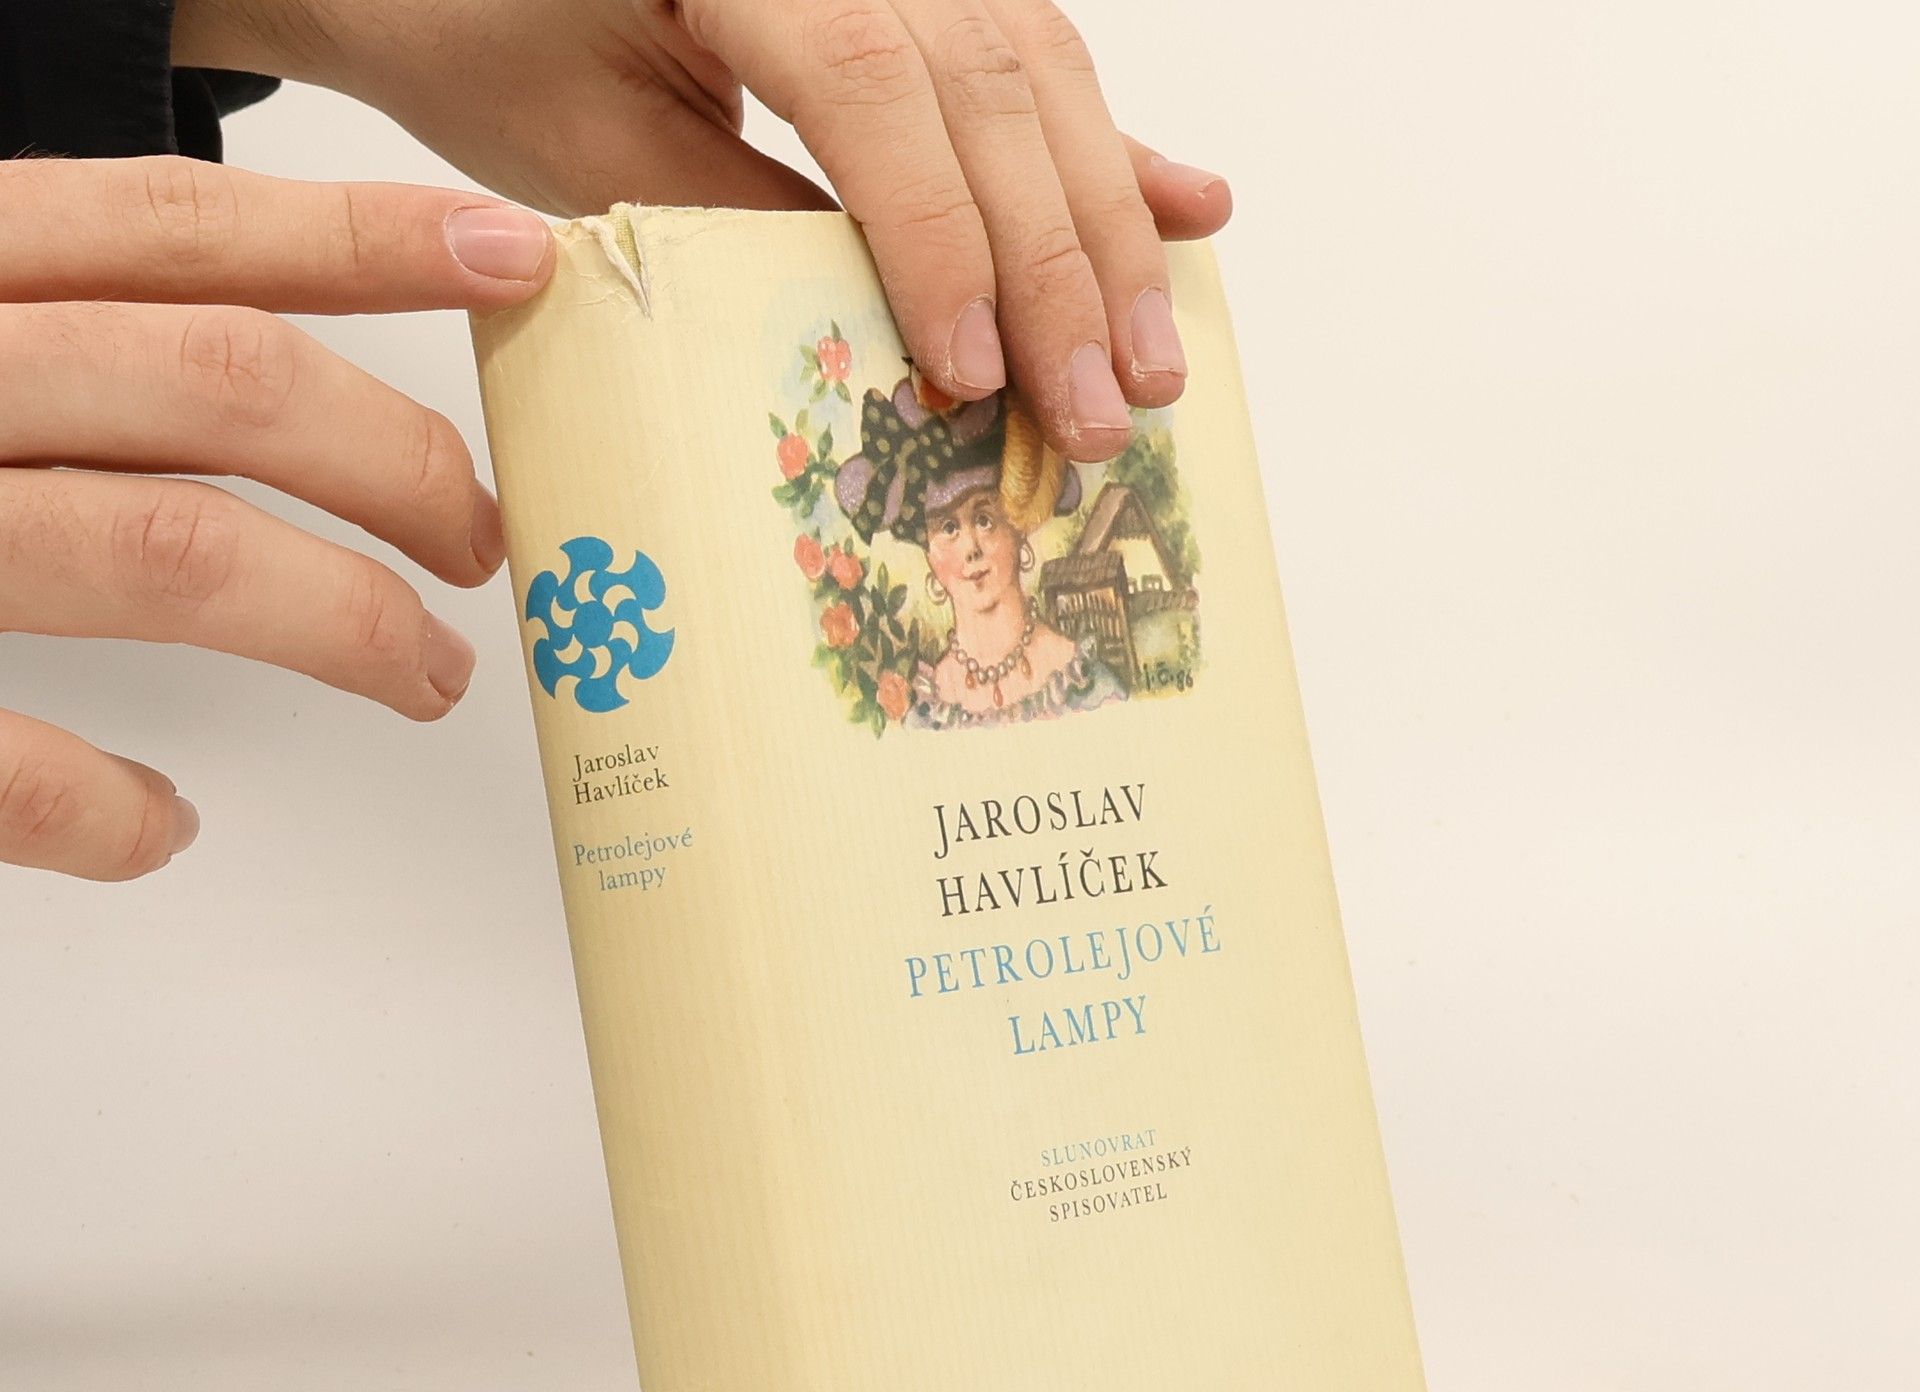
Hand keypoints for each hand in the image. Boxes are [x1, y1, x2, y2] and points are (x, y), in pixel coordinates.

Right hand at [0, 156, 553, 881]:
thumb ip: (29, 335)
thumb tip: (216, 371)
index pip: (168, 227)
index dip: (359, 242)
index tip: (511, 261)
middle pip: (216, 383)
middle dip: (397, 464)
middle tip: (484, 545)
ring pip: (165, 548)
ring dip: (339, 622)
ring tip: (424, 675)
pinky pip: (3, 760)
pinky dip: (105, 803)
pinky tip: (160, 823)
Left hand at [176, 0, 1231, 460]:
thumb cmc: (475, 27)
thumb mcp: (588, 148)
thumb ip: (743, 227)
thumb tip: (897, 337)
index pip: (870, 79)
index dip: (938, 236)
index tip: (974, 374)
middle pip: (991, 81)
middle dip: (1059, 265)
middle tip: (1104, 411)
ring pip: (1040, 71)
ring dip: (1108, 228)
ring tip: (1150, 360)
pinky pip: (1032, 56)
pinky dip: (1107, 152)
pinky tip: (1186, 207)